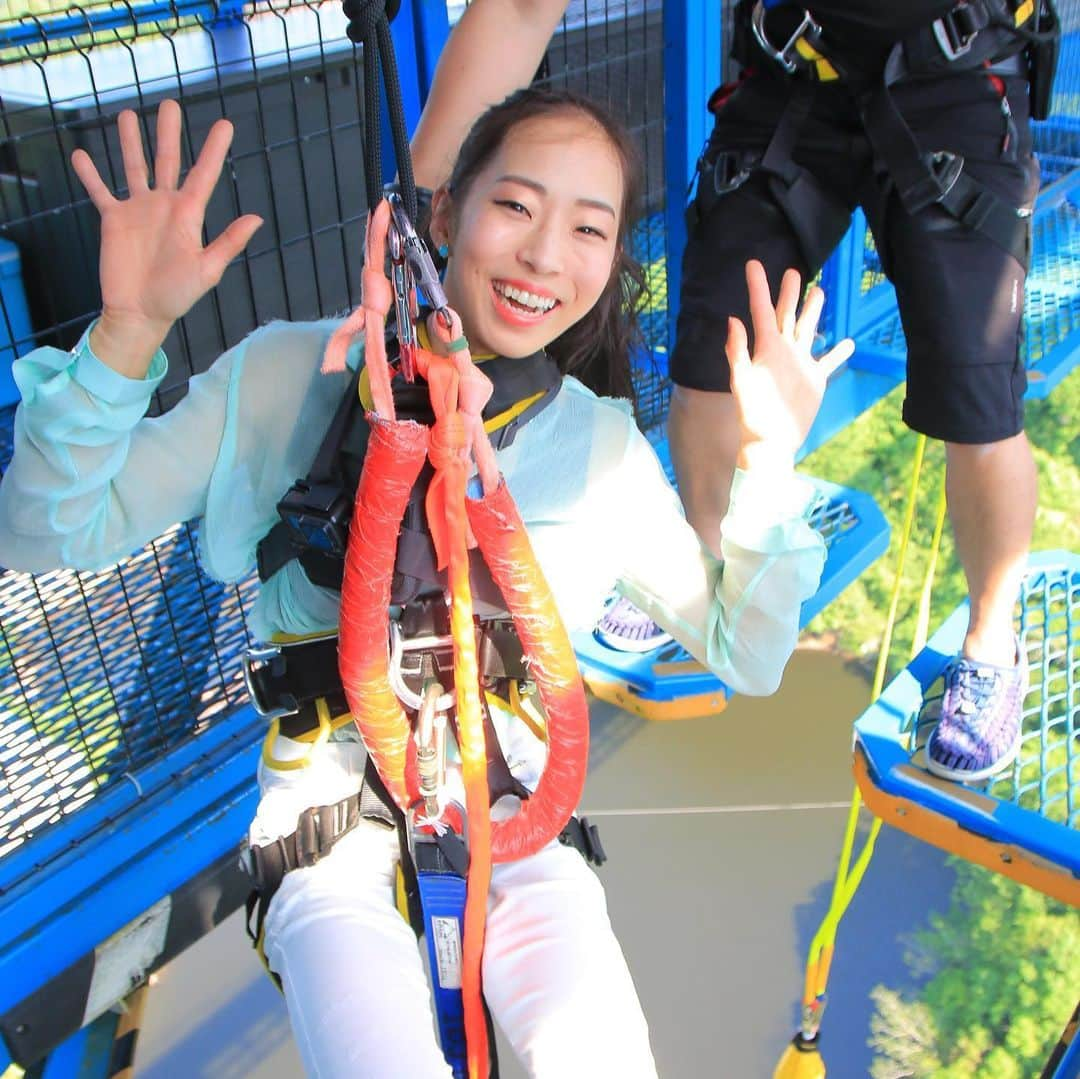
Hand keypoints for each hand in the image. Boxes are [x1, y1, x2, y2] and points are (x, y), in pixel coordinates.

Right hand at [72, 100, 262, 376]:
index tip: (225, 124)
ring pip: (134, 168)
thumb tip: (257, 218)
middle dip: (168, 133)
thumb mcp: (207, 270)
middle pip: (166, 161)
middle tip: (170, 104)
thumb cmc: (177, 296)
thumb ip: (229, 242)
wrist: (140, 314)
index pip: (203, 175)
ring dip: (130, 142)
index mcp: (188, 216)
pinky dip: (90, 175)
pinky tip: (81, 155)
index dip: (214, 150)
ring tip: (127, 115)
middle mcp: (163, 207)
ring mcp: (138, 211)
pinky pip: (100, 192)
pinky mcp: (113, 221)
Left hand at [728, 261, 853, 471]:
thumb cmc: (753, 413)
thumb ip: (738, 350)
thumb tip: (733, 319)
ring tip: (819, 292)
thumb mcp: (743, 380)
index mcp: (766, 347)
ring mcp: (800, 363)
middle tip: (794, 271)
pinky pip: (828, 361)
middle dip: (790, 293)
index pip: (761, 310)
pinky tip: (849, 342)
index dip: (757, 287)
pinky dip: (838, 352)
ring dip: (813, 312)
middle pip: (787, 315)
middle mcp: (783, 351)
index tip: (753, 264)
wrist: (772, 440)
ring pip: (808, 330)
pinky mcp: (814, 379)